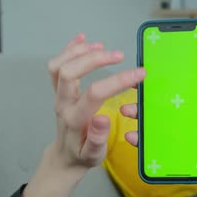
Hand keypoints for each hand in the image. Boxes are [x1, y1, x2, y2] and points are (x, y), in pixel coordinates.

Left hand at [46, 33, 145, 172]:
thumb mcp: (94, 154)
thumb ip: (97, 138)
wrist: (64, 158)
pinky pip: (56, 66)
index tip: (139, 73)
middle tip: (119, 55)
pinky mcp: (58, 91)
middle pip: (69, 72)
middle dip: (94, 59)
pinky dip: (68, 49)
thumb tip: (103, 118)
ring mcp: (58, 95)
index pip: (95, 93)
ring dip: (78, 51)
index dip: (118, 80)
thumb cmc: (83, 155)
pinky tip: (83, 38)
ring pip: (58, 66)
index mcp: (75, 119)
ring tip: (101, 46)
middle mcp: (63, 103)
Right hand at [120, 48, 196, 196]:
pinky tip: (132, 137)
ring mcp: (187, 135)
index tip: (151, 68)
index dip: (170, 76)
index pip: (186, 84)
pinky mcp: (180, 152)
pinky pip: (158, 143)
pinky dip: (144, 140)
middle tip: (132, 91)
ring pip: (159, 122)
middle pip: (168, 102)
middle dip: (148, 97)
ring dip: (141, 117)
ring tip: (127, 112)